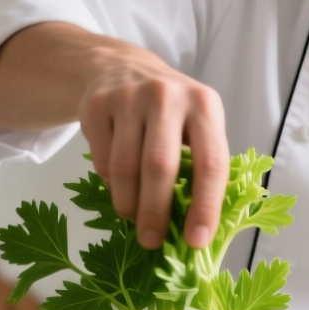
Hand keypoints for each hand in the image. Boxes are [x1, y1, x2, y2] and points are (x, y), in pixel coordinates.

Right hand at [0, 23, 228, 249]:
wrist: (124, 67)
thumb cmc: (172, 113)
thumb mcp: (198, 127)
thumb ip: (202, 168)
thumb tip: (197, 232)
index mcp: (205, 106)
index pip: (210, 164)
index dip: (205, 207)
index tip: (196, 241)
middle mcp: (168, 96)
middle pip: (159, 167)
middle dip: (155, 213)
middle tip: (152, 242)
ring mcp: (129, 97)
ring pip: (124, 168)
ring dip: (128, 204)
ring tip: (133, 218)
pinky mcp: (97, 104)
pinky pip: (101, 160)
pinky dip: (109, 183)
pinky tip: (119, 185)